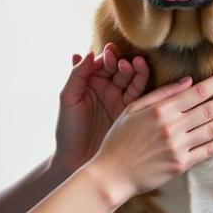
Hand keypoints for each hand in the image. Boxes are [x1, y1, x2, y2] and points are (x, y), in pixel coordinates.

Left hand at [53, 43, 150, 175]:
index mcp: (89, 83)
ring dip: (136, 71)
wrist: (76, 160)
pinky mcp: (131, 113)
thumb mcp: (67, 99)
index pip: (101, 64)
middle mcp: (106, 89)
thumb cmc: (68, 130)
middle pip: (119, 69)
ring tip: (137, 64)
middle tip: (124, 63)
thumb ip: (76, 75)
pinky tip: (145, 75)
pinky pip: (141, 95)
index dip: (107, 57)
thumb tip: (86, 53)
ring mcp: (119, 100)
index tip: (110, 54)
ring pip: (132, 80)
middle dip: (123, 63)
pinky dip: (144, 84)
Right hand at [89, 65, 212, 203]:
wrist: (112, 173)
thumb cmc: (119, 139)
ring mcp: (178, 147)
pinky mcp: (181, 164)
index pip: (197, 92)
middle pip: (210, 109)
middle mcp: (172, 127)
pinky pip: (208, 150)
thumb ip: (161, 94)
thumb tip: (188, 81)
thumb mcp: (133, 109)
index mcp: (160, 110)